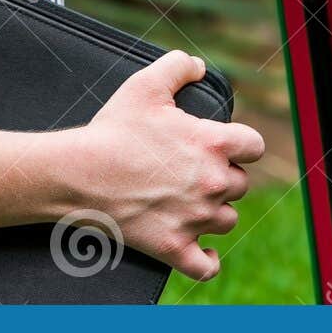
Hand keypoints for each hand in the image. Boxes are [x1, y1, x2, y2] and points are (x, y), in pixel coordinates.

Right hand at [64, 50, 263, 281]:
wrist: (77, 174)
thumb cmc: (112, 130)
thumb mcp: (144, 85)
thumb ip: (177, 67)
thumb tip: (197, 66)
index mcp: (211, 144)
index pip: (254, 146)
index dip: (241, 145)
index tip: (224, 145)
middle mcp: (211, 184)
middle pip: (240, 185)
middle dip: (221, 177)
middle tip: (193, 170)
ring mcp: (195, 220)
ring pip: (226, 220)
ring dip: (214, 211)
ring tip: (192, 201)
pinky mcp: (174, 248)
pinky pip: (206, 266)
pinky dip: (208, 259)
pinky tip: (205, 250)